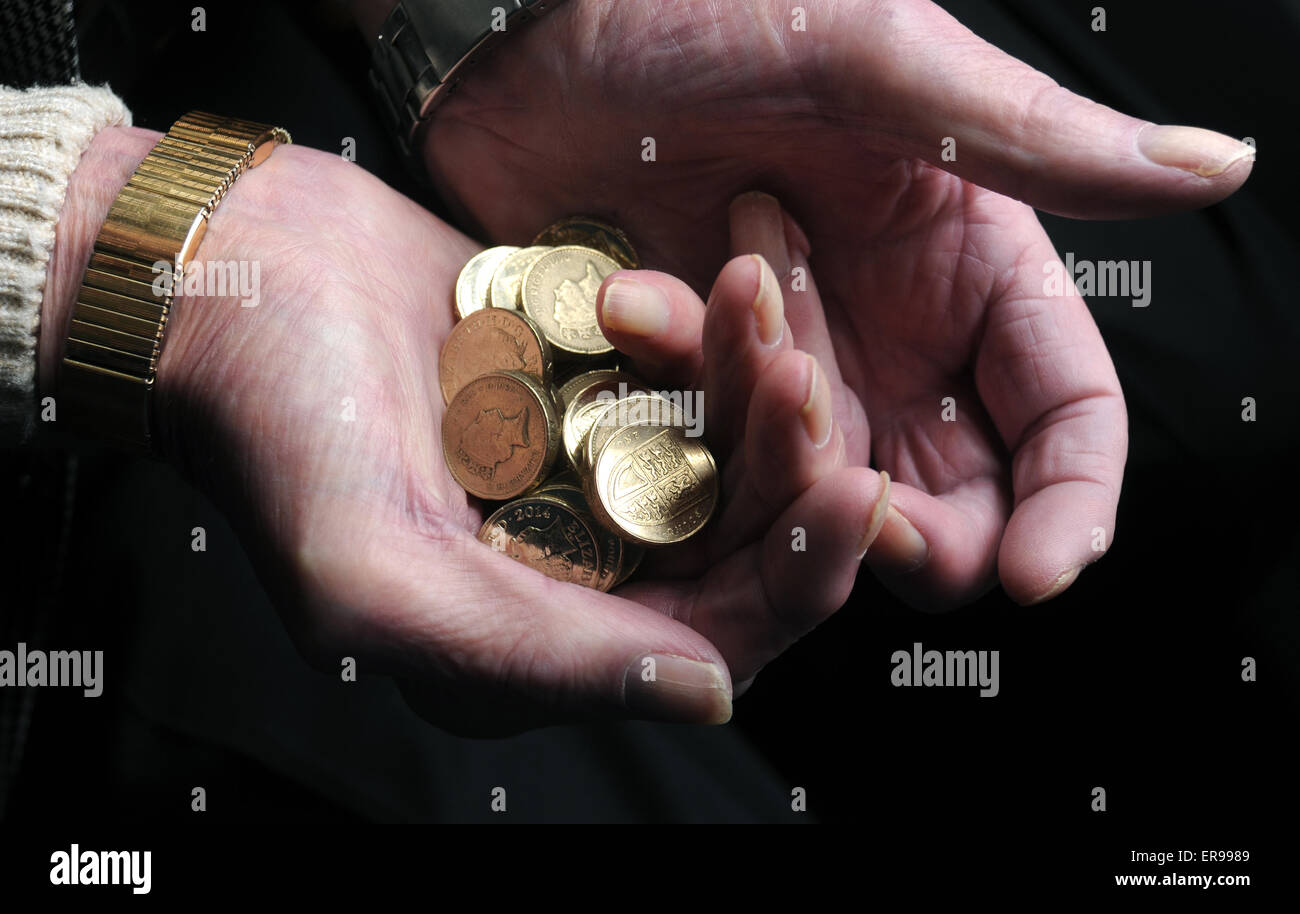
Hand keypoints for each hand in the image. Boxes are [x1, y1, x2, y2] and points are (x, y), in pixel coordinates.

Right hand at [46, 128, 882, 732]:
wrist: (230, 274)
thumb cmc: (273, 428)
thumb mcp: (376, 574)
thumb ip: (533, 655)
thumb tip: (707, 695)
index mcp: (536, 641)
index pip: (710, 638)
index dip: (793, 579)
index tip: (853, 492)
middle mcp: (577, 567)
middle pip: (741, 539)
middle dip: (790, 460)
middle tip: (798, 368)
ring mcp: (588, 470)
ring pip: (733, 448)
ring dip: (762, 377)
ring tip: (757, 291)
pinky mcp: (590, 384)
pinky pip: (696, 372)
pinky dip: (715, 331)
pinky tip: (716, 276)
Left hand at [419, 0, 1254, 607]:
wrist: (534, 33)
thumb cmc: (704, 12)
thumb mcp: (879, 65)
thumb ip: (1036, 142)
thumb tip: (1212, 165)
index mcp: (968, 271)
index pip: (1062, 418)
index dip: (1069, 505)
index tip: (1041, 571)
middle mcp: (888, 338)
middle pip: (950, 497)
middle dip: (915, 529)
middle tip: (857, 499)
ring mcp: (787, 369)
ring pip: (819, 493)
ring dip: (774, 434)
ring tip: (724, 292)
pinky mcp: (694, 387)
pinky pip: (702, 453)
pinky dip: (675, 397)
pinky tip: (626, 299)